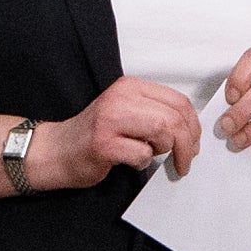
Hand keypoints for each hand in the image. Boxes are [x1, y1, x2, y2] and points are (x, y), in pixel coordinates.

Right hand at [30, 75, 202, 189]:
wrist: (56, 151)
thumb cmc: (95, 135)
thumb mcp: (128, 112)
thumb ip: (156, 112)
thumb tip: (192, 128)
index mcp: (130, 87)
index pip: (178, 101)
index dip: (193, 125)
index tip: (194, 142)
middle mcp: (120, 98)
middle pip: (174, 118)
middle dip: (187, 143)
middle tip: (186, 159)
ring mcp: (110, 120)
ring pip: (163, 132)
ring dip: (163, 150)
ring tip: (149, 154)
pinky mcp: (103, 144)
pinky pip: (142, 155)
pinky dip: (142, 163)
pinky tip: (129, 161)